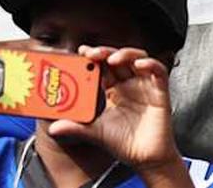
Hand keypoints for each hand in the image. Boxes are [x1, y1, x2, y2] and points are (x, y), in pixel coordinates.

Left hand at [47, 47, 182, 173]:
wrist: (146, 161)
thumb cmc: (124, 144)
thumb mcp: (95, 132)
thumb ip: (75, 127)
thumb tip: (52, 129)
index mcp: (112, 90)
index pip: (102, 66)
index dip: (92, 57)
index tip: (80, 53)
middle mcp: (128, 84)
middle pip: (117, 58)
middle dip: (104, 52)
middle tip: (91, 53)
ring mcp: (144, 86)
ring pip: (137, 58)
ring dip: (124, 53)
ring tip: (111, 58)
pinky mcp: (160, 92)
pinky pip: (158, 71)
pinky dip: (149, 64)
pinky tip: (139, 65)